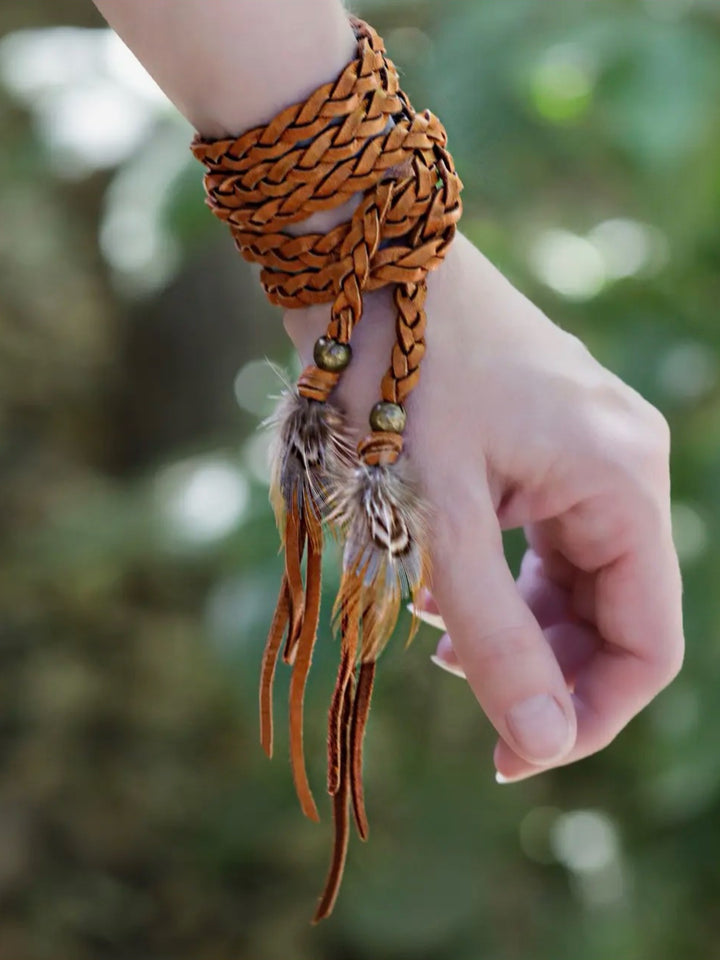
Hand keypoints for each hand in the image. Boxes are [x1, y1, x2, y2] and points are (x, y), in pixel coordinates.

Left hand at [284, 230, 683, 781]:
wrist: (366, 262)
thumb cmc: (398, 374)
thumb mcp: (437, 516)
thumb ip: (492, 634)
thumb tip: (539, 745)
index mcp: (622, 484)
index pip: (649, 643)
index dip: (587, 716)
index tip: (507, 757)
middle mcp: (622, 467)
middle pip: (612, 615)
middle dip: (541, 670)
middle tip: (457, 693)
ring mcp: (585, 451)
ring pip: (572, 581)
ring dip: (511, 625)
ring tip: (434, 634)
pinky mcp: (543, 444)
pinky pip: (543, 539)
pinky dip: (497, 577)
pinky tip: (439, 583)